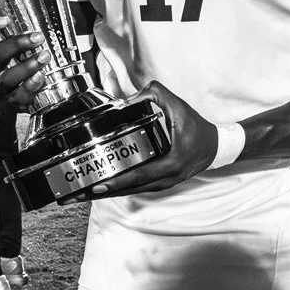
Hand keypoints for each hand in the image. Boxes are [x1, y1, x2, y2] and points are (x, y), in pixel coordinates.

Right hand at [0, 16, 50, 108]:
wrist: (9, 100)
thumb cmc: (13, 68)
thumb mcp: (12, 49)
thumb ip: (15, 35)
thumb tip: (21, 21)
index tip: (5, 20)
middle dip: (18, 44)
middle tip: (38, 37)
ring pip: (8, 77)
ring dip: (27, 66)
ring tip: (44, 56)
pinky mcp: (10, 102)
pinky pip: (18, 96)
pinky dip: (29, 87)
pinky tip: (40, 76)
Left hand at [77, 80, 220, 199]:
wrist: (215, 147)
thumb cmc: (198, 129)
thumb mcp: (180, 107)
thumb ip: (157, 95)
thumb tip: (132, 95)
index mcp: (170, 164)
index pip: (138, 175)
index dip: (115, 182)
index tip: (95, 185)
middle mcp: (165, 179)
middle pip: (128, 189)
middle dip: (100, 192)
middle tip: (74, 194)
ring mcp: (162, 184)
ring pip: (129, 191)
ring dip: (105, 193)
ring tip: (80, 193)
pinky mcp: (159, 183)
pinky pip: (135, 188)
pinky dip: (117, 188)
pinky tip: (101, 187)